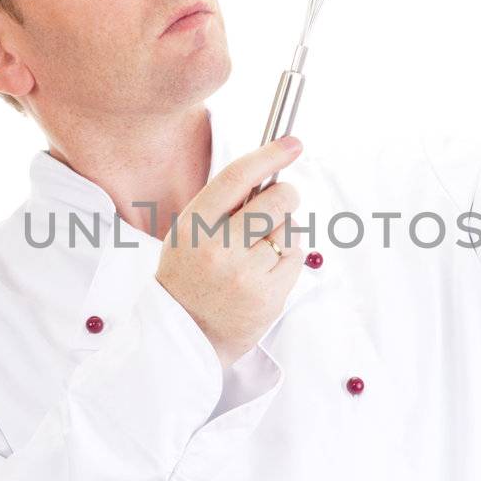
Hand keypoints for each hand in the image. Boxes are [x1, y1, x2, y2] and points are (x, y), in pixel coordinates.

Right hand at [155, 135, 305, 369]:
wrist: (184, 336)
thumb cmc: (189, 279)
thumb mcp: (187, 235)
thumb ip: (221, 207)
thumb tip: (267, 173)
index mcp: (193, 226)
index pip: (237, 177)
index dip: (268, 155)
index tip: (292, 144)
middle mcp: (218, 248)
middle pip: (276, 200)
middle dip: (286, 197)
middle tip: (281, 204)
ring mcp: (244, 274)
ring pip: (290, 229)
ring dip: (284, 232)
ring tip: (260, 251)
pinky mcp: (267, 296)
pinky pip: (296, 257)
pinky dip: (288, 257)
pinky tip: (266, 271)